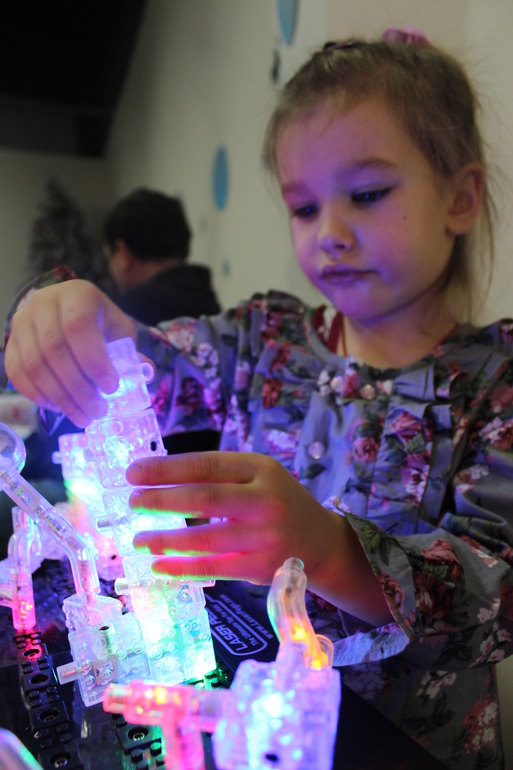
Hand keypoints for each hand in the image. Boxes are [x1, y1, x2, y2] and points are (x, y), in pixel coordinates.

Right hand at [5, 280, 136, 426]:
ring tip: (83, 417)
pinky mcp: (10, 343)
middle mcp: (43, 303)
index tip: (111, 388)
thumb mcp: (118, 331)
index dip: (94, 361)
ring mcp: (22, 323)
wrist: (68, 312)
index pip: (79, 327)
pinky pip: (17, 373)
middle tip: (98, 412)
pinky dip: (38, 395)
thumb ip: (129, 352)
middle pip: (54, 350)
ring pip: (35, 365)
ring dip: (61, 397)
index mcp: (76, 294)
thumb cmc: (98, 323)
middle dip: (79, 387)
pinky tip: (59, 407)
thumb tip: (145, 373)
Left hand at [129, 451, 392, 624]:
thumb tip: (161, 480)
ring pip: (205, 538)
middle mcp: (265, 500)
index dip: (167, 468)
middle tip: (132, 500)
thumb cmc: (280, 502)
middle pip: (205, 498)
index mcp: (261, 469)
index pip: (206, 465)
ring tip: (138, 538)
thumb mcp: (261, 476)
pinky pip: (213, 569)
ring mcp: (264, 536)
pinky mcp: (259, 568)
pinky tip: (159, 565)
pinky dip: (182, 568)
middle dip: (162, 499)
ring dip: (166, 539)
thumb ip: (222, 475)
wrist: (322, 543)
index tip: (134, 472)